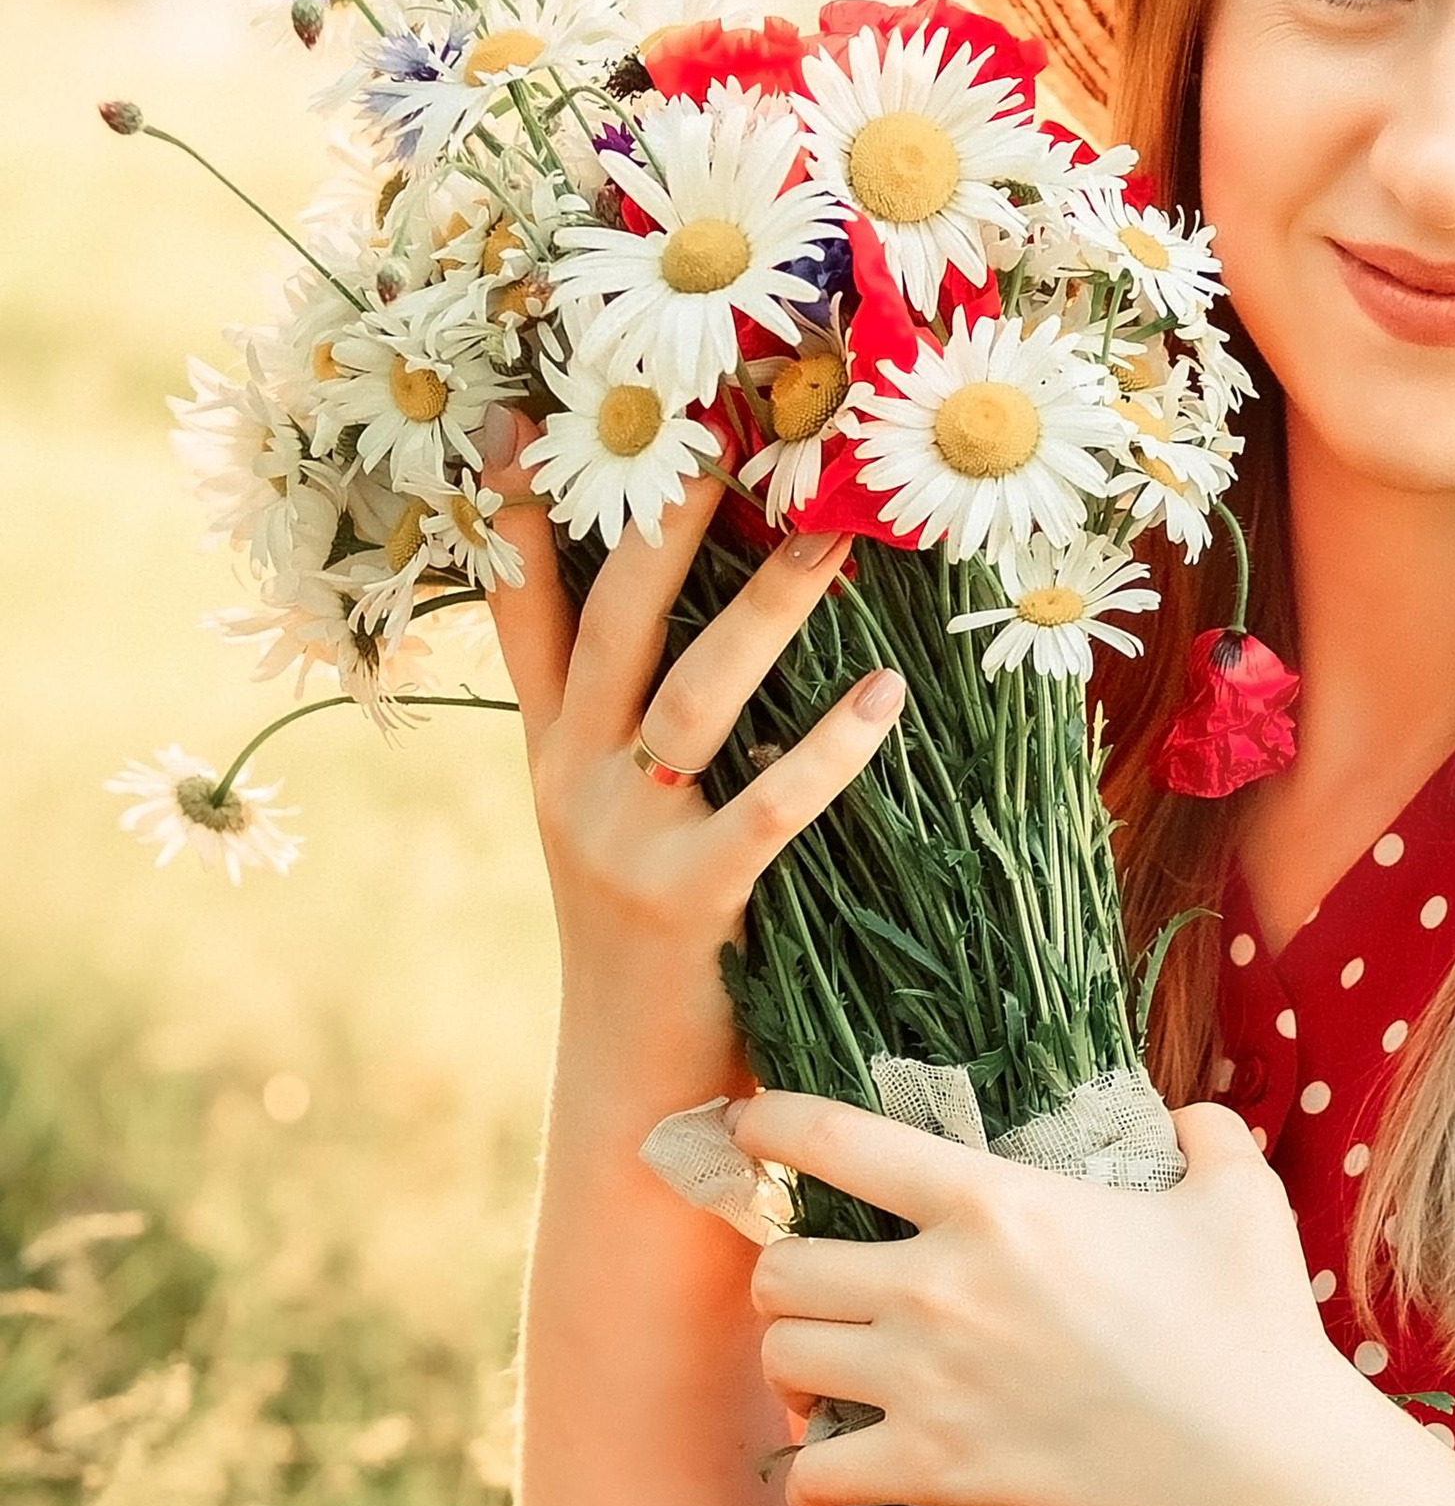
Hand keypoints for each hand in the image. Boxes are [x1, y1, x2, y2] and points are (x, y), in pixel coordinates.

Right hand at [481, 442, 906, 1058]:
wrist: (635, 1095)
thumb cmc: (661, 943)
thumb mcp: (618, 823)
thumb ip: (638, 729)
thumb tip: (713, 628)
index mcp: (553, 753)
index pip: (521, 610)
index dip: (517, 511)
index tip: (518, 410)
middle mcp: (573, 781)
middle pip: (611, 623)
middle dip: (661, 520)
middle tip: (720, 423)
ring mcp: (625, 841)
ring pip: (691, 698)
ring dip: (765, 611)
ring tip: (835, 535)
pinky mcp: (690, 904)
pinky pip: (766, 811)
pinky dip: (828, 753)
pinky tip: (885, 699)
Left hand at [738, 1088, 1373, 1505]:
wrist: (1260, 1466)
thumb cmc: (1252, 1324)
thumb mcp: (1239, 1194)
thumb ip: (1204, 1135)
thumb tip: (1188, 1120)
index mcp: (994, 1202)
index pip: (834, 1140)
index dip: (770, 1125)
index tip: (751, 1126)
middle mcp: (937, 1286)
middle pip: (779, 1266)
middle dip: (785, 1271)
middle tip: (819, 1281)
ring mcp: (928, 1384)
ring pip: (781, 1360)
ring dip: (792, 1363)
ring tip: (824, 1369)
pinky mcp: (937, 1472)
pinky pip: (816, 1476)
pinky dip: (811, 1482)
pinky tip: (832, 1480)